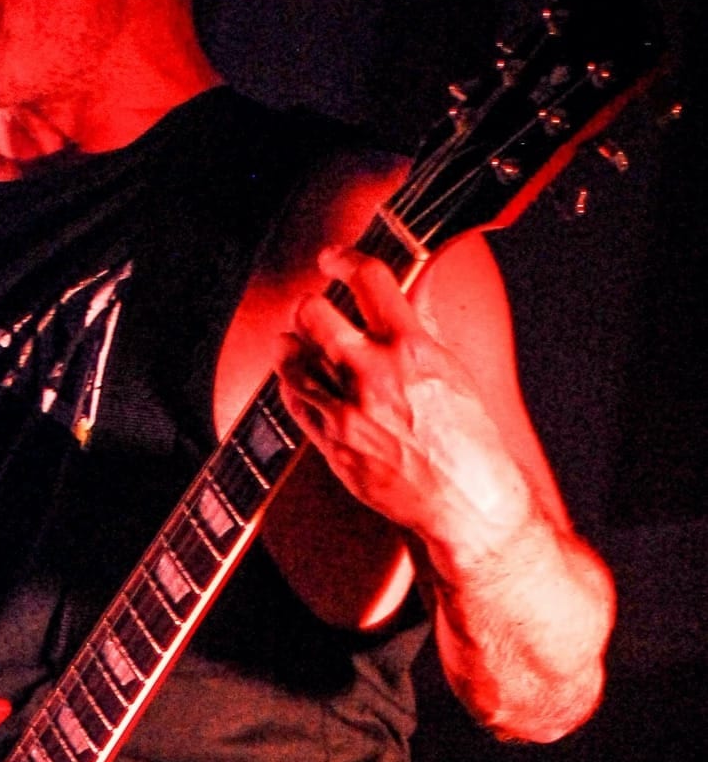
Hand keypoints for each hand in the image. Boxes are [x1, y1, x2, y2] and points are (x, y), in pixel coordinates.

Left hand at [277, 247, 533, 564]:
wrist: (465, 502)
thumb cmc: (470, 442)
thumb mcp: (453, 371)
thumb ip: (422, 327)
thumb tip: (411, 291)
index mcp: (414, 348)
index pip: (369, 279)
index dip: (344, 259)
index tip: (333, 259)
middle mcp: (376, 373)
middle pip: (314, 312)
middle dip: (311, 306)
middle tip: (314, 310)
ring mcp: (348, 409)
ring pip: (292, 355)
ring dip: (292, 343)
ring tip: (299, 344)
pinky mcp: (331, 442)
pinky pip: (293, 399)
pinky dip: (292, 382)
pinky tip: (301, 380)